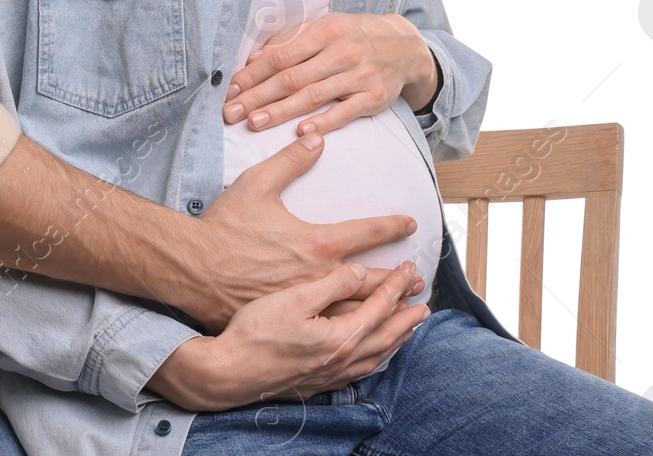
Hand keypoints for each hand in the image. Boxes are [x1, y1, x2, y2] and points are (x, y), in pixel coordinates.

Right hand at [147, 259, 430, 410]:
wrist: (228, 372)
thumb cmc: (255, 332)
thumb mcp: (293, 297)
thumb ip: (331, 284)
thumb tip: (359, 271)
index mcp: (340, 336)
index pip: (379, 306)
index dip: (396, 285)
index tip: (409, 268)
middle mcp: (342, 359)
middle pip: (385, 336)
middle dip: (406, 317)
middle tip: (424, 302)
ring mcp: (330, 375)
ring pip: (376, 357)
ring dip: (396, 340)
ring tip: (408, 329)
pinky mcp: (317, 383)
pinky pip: (361, 370)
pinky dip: (376, 358)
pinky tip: (371, 356)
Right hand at [184, 133, 419, 330]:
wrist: (194, 272)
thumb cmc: (224, 228)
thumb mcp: (256, 184)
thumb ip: (290, 160)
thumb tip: (315, 136)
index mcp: (316, 243)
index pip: (366, 233)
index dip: (391, 226)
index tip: (410, 224)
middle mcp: (319, 277)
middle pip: (373, 281)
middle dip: (400, 280)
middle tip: (419, 280)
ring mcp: (306, 307)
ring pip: (359, 313)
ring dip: (386, 311)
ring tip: (404, 313)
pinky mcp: (291, 325)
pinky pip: (335, 336)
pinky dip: (359, 336)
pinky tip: (366, 339)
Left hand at [223, 12, 436, 137]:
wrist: (405, 46)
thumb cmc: (353, 35)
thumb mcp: (324, 28)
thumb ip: (290, 41)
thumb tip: (254, 58)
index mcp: (324, 31)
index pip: (280, 56)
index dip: (253, 74)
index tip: (230, 89)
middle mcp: (340, 52)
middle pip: (291, 78)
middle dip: (257, 96)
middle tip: (231, 112)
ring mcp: (358, 75)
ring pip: (313, 96)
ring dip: (280, 111)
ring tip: (254, 123)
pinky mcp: (373, 97)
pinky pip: (345, 112)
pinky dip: (323, 122)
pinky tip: (302, 132)